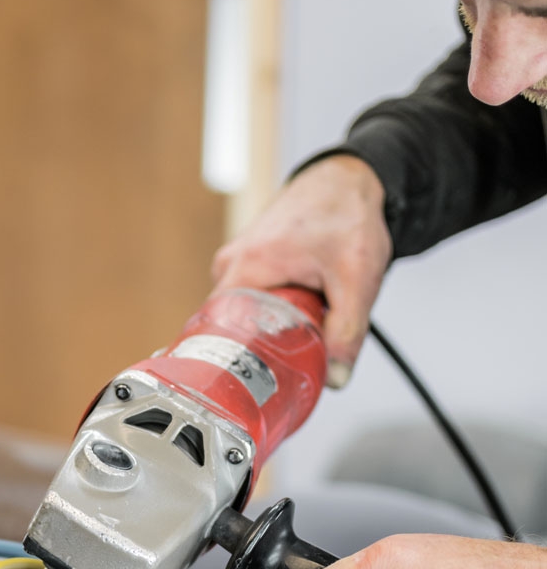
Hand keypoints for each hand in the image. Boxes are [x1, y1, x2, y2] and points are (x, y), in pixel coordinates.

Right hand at [211, 155, 392, 385]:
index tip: (228, 389)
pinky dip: (266, 315)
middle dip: (251, 352)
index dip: (221, 363)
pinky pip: (247, 301)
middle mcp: (232, 263)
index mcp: (246, 267)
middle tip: (273, 377)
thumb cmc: (347, 213)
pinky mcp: (247, 262)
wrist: (349, 178)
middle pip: (226, 327)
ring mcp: (237, 261)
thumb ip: (348, 332)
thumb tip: (335, 378)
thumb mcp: (356, 280)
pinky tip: (287, 324)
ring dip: (262, 332)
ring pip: (239, 315)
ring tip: (287, 346)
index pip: (213, 331)